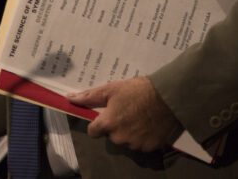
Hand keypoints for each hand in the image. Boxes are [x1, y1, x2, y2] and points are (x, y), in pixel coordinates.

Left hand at [66, 76, 182, 152]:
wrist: (168, 96)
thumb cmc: (137, 90)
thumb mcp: (111, 89)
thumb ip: (89, 97)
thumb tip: (70, 98)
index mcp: (108, 124)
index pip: (93, 132)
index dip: (97, 123)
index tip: (105, 115)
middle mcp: (120, 138)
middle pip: (111, 135)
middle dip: (115, 126)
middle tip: (126, 111)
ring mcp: (136, 144)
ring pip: (126, 141)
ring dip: (129, 132)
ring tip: (139, 116)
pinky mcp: (150, 147)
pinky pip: (141, 144)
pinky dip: (143, 137)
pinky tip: (149, 124)